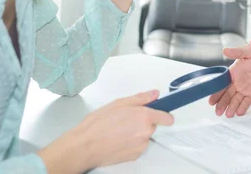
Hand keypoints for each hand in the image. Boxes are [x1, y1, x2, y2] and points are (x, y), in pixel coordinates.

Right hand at [38, 90, 172, 172]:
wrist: (84, 146)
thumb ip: (140, 98)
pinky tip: (118, 139)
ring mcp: (141, 145)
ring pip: (144, 136)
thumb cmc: (97, 124)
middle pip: (152, 125)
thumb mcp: (119, 103)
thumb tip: (154, 94)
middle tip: (126, 119)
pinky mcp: (135, 156)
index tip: (162, 112)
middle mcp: (146, 132)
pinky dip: (131, 143)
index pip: (166, 117)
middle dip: (143, 122)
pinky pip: (138, 146)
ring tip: (119, 130)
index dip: (164, 114)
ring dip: (136, 133)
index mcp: (144, 116)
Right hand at [209, 44, 250, 117]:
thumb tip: (225, 50)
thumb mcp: (249, 51)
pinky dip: (242, 108)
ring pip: (235, 100)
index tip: (211, 100)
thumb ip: (237, 52)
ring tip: (228, 114)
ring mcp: (244, 90)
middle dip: (222, 103)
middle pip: (227, 95)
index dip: (216, 92)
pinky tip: (239, 112)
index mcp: (233, 73)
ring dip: (231, 107)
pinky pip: (246, 102)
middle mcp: (237, 83)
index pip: (222, 84)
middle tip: (218, 111)